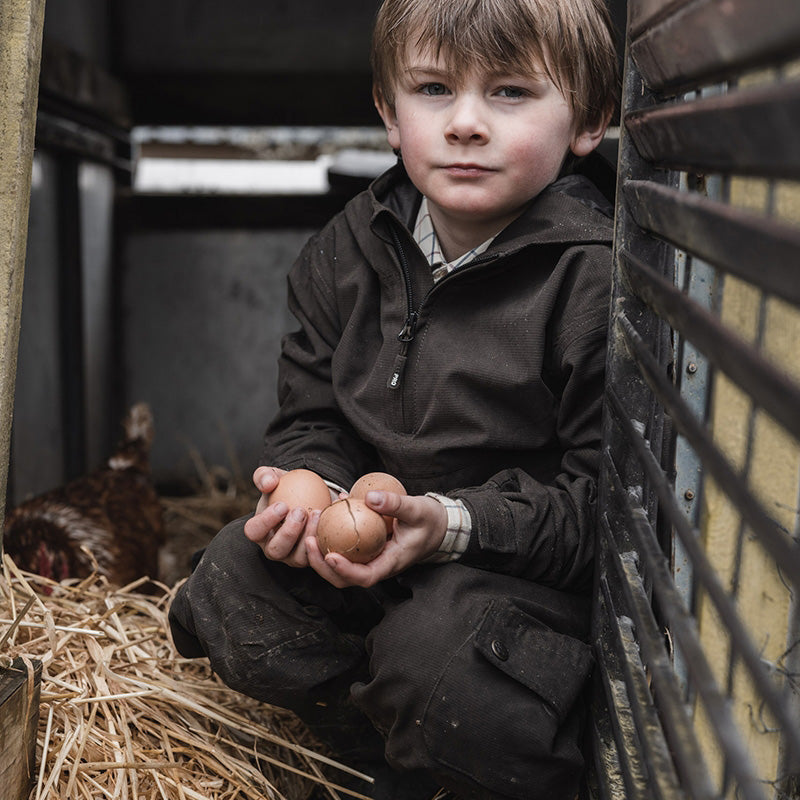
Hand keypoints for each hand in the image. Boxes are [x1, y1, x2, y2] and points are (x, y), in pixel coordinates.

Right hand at [244, 466, 320, 567]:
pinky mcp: (312, 558)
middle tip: (300, 511)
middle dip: (288, 532)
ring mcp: (293, 557)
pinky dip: (325, 540)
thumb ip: (265, 476)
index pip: (254, 531)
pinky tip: (330, 519)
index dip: (266, 521)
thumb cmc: (287, 488)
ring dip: (308, 535)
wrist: (311, 496)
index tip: (281, 505)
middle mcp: (274, 548)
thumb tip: (268, 484)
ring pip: (298, 557)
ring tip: (316, 513)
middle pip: (276, 550)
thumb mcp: (274, 476)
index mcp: (259, 531)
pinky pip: (319, 556)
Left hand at [306, 490, 447, 587]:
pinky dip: (331, 535)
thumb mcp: (417, 509)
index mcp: (391, 563)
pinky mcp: (365, 548)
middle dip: (322, 564)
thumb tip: (369, 497)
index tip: (330, 555)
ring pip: (339, 566)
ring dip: (321, 550)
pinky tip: (327, 512)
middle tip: (308, 540)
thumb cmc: (430, 520)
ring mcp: (370, 558)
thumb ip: (395, 504)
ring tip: (311, 527)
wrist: (438, 525)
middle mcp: (378, 565)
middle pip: (344, 578)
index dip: (345, 570)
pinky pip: (344, 547)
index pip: (365, 577)